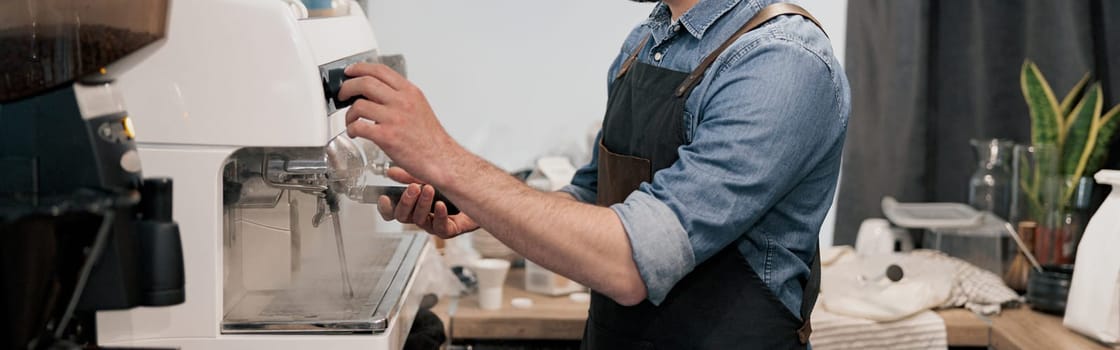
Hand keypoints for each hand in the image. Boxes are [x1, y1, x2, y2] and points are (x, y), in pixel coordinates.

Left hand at [340, 63, 461, 186]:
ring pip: (359, 105)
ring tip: (351, 120)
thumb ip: (400, 97)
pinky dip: (351, 129)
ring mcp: (394, 118)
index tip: (350, 72)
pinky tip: (355, 133)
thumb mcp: (420, 107)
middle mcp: (402, 102)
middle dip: (347, 87)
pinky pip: (359, 126)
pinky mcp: (387, 136)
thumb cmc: (430, 138)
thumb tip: (378, 93)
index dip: (360, 68)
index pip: (380, 70)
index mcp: (410, 92)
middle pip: (365, 82)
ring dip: (349, 113)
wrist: (441, 159)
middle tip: (343, 95)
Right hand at [377, 167, 478, 238]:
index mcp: (412, 206)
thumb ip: (409, 176)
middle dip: (406, 201)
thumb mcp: (428, 177)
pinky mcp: (449, 230)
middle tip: (413, 188)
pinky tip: (441, 205)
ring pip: (420, 221)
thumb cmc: (451, 187)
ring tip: (429, 190)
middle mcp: (421, 217)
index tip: (384, 198)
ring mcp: (434, 224)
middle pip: (403, 217)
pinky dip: (440, 216)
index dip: (386, 208)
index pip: (392, 212)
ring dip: (423, 204)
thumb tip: (391, 171)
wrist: (478, 193)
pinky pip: (441, 228)